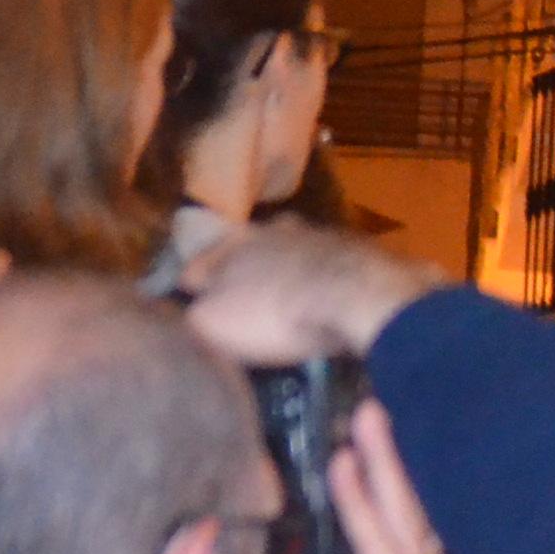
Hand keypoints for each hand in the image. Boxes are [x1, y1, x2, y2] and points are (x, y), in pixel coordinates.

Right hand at [173, 219, 431, 366]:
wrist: (362, 300)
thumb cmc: (274, 312)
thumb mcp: (213, 324)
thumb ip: (194, 316)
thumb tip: (192, 314)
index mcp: (234, 242)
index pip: (197, 265)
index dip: (190, 288)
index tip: (191, 304)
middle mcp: (278, 229)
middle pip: (249, 254)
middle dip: (242, 276)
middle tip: (241, 302)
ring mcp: (325, 237)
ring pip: (293, 257)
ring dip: (288, 276)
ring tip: (287, 302)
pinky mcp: (364, 254)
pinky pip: (333, 271)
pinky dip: (326, 285)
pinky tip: (329, 303)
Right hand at [307, 400, 442, 553]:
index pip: (374, 534)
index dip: (356, 497)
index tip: (341, 459)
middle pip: (398, 503)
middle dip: (382, 456)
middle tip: (367, 412)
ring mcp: (424, 551)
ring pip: (404, 496)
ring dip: (385, 455)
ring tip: (370, 413)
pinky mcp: (422, 543)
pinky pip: (402, 501)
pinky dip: (388, 472)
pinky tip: (374, 437)